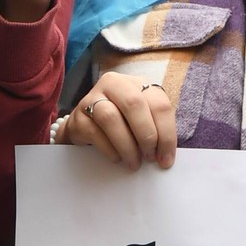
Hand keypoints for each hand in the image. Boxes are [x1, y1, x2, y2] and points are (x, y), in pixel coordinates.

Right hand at [60, 70, 176, 168]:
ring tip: (133, 162)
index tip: (166, 159)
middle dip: (146, 135)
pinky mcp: (78, 116)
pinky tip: (117, 158)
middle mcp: (114, 84)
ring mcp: (92, 98)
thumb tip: (164, 156)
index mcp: (137, 83)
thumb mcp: (141, 120)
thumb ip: (154, 130)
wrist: (85, 126)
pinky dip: (109, 149)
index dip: (166, 133)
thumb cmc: (120, 123)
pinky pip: (94, 132)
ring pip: (111, 117)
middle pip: (134, 104)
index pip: (159, 103)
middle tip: (149, 158)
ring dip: (127, 145)